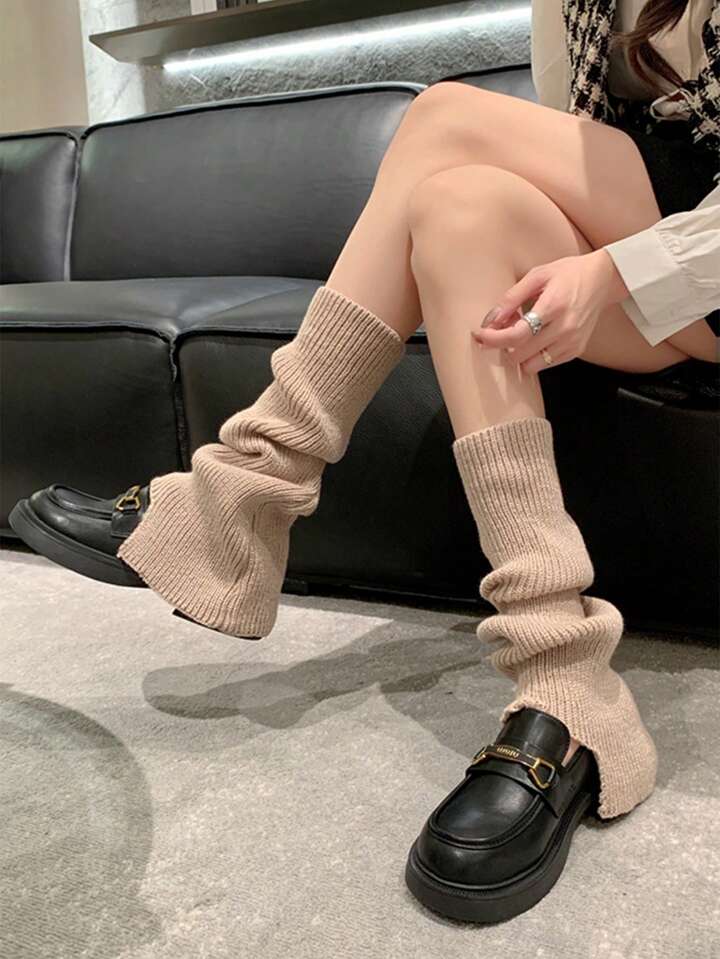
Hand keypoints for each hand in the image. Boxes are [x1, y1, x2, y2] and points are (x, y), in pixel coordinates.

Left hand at [472, 249, 629, 373]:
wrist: (603, 280)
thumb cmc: (568, 274)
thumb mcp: (538, 275)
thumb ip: (512, 298)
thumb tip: (491, 319)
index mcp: (553, 306)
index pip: (517, 335)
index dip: (494, 339)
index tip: (481, 335)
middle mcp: (564, 328)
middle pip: (520, 354)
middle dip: (502, 346)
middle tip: (500, 330)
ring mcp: (572, 342)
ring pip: (531, 366)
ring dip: (517, 355)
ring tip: (518, 335)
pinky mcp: (576, 350)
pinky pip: (545, 365)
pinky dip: (532, 358)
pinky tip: (532, 340)